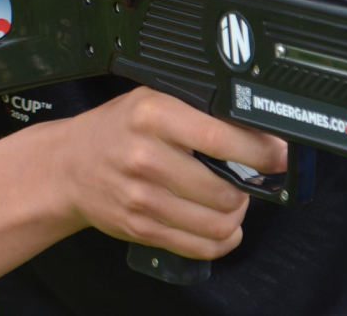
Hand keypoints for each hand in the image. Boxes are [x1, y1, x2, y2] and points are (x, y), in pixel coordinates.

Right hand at [55, 87, 286, 259]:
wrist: (68, 166)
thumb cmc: (117, 129)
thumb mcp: (154, 100)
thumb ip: (199, 111)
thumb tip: (257, 129)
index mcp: (154, 115)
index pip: (220, 138)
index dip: (260, 151)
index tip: (278, 154)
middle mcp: (147, 157)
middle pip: (224, 189)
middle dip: (249, 187)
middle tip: (250, 177)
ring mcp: (143, 197)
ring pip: (217, 222)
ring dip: (237, 215)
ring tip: (234, 200)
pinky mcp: (141, 228)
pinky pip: (199, 246)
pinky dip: (222, 240)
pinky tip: (223, 227)